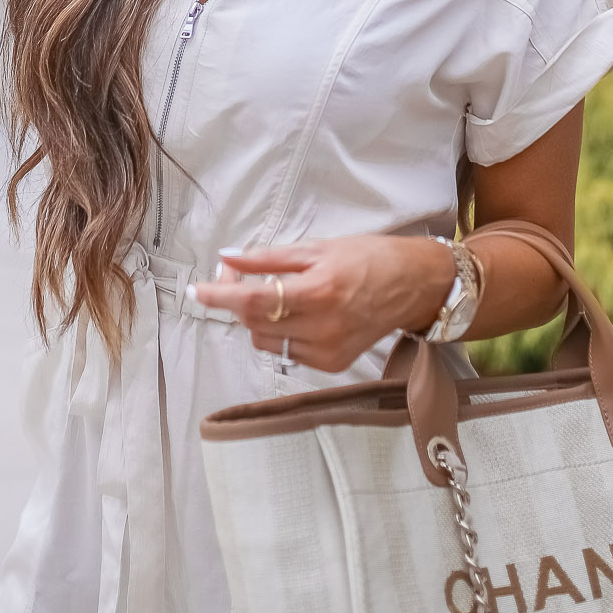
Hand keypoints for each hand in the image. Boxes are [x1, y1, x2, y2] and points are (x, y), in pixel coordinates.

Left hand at [189, 235, 457, 372]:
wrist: (414, 286)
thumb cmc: (368, 257)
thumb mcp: (317, 248)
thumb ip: (268, 258)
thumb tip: (228, 258)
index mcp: (320, 291)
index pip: (255, 300)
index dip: (221, 295)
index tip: (198, 290)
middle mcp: (323, 328)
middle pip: (255, 322)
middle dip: (236, 300)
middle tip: (234, 275)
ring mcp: (328, 352)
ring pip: (266, 341)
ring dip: (255, 318)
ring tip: (270, 292)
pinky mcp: (333, 365)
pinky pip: (286, 352)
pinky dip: (278, 333)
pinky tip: (293, 313)